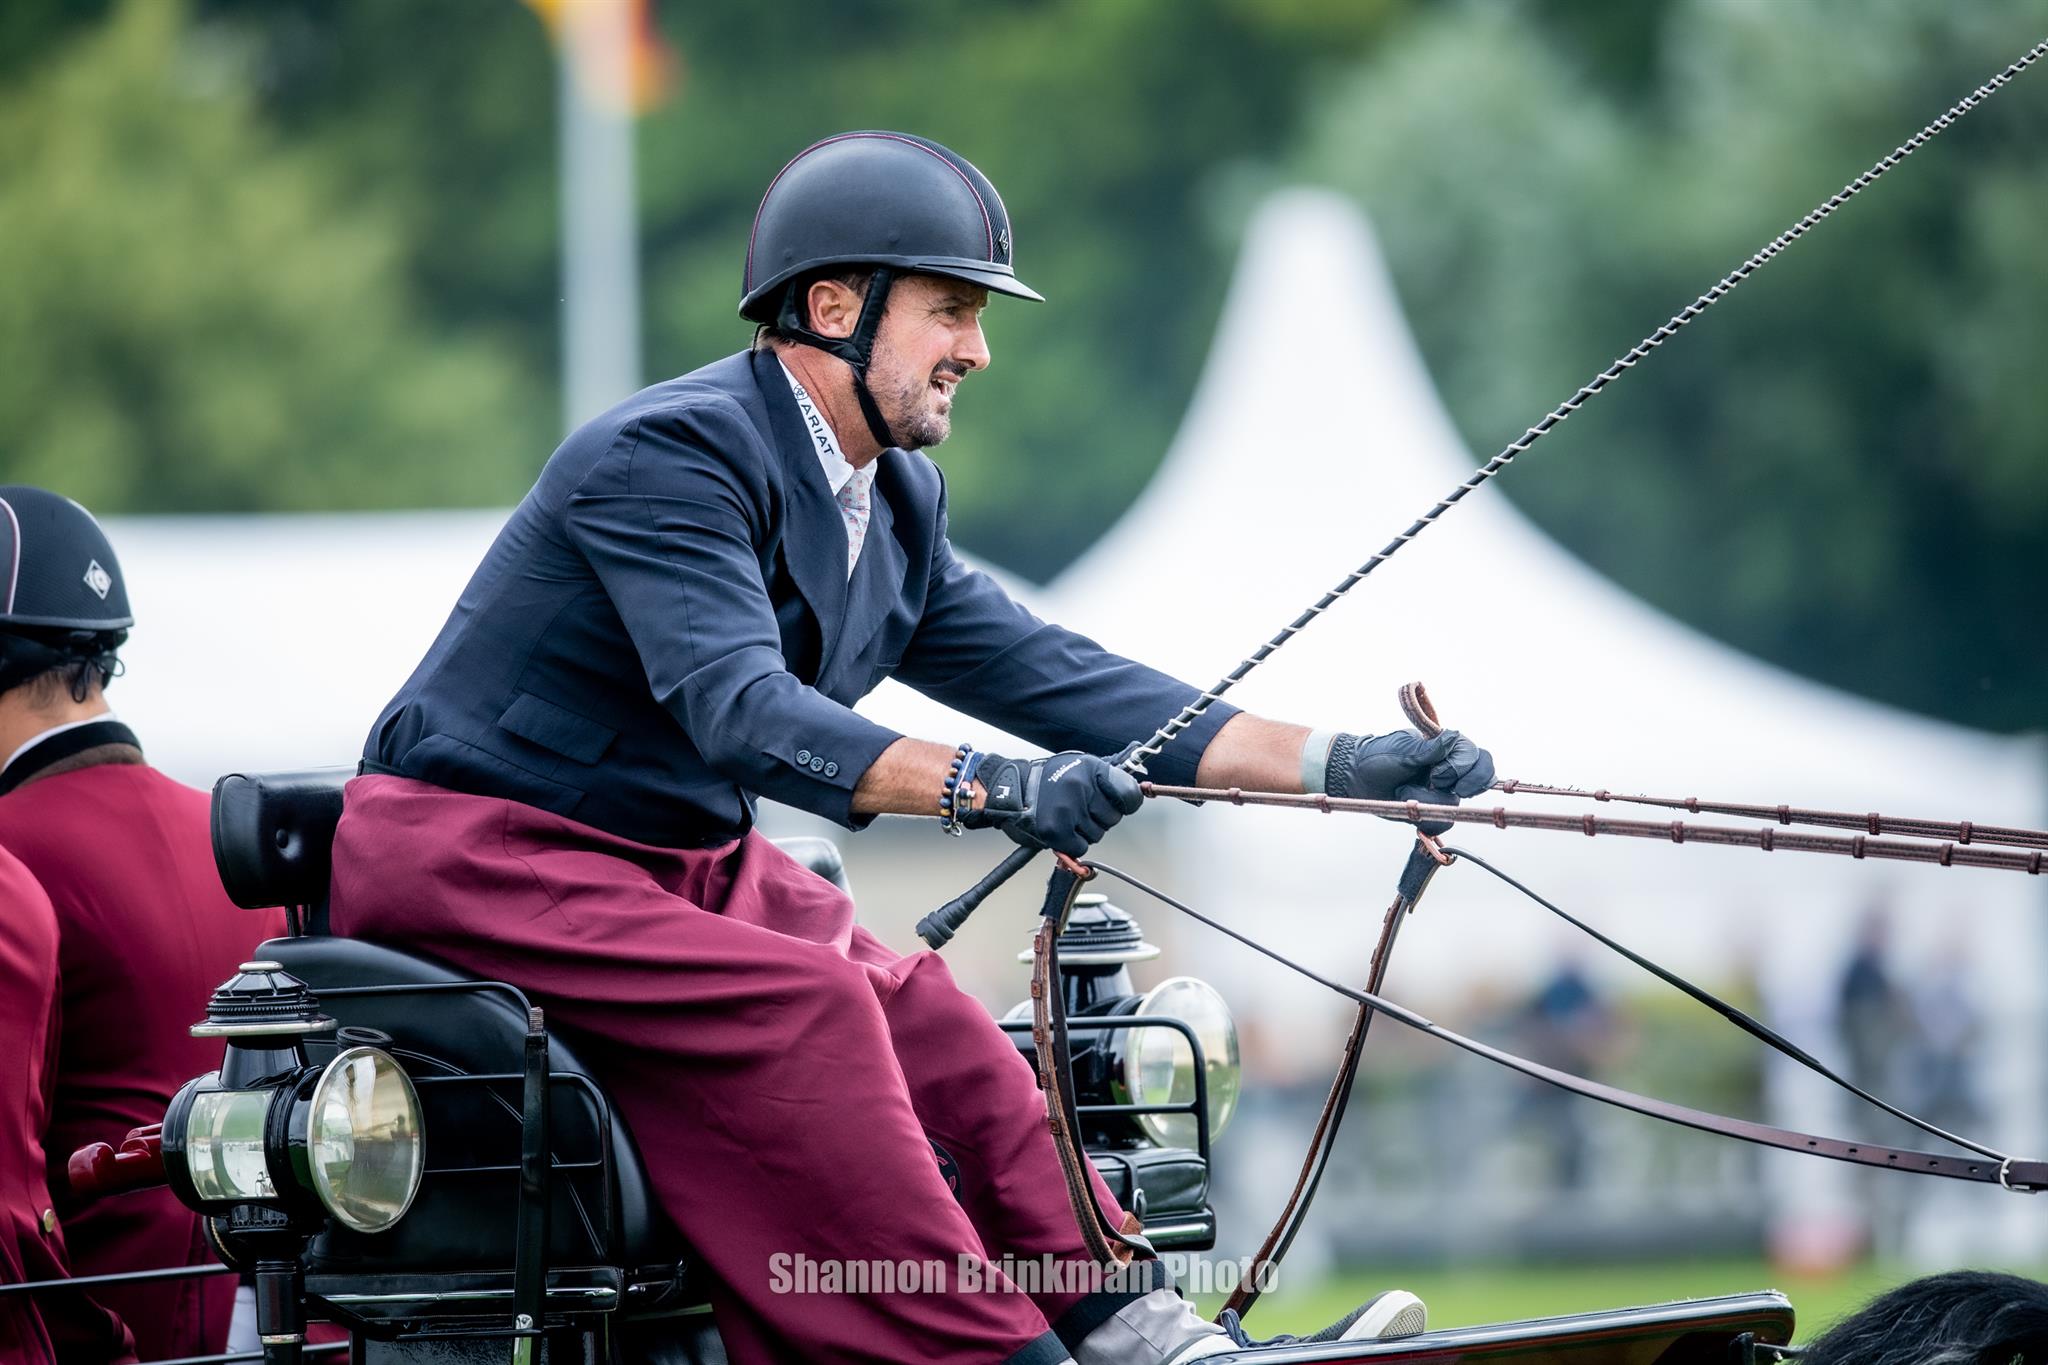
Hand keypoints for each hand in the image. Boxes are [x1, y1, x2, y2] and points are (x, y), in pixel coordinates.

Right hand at [962, 751, 1144, 856]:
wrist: (1011, 789)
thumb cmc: (1048, 780)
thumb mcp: (1080, 767)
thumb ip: (1107, 780)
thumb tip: (1138, 793)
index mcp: (1092, 769)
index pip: (1129, 794)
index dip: (1126, 803)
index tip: (1118, 805)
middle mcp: (1081, 787)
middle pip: (1113, 818)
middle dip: (1100, 818)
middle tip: (1080, 809)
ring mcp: (1069, 809)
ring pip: (1097, 834)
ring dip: (1085, 831)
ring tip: (1067, 816)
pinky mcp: (1056, 830)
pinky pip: (1080, 847)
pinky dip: (1072, 843)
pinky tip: (1062, 829)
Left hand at [1327, 729, 1494, 833]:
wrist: (1355, 780)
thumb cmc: (1376, 757)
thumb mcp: (1401, 750)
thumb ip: (1429, 749)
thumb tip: (1454, 736)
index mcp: (1446, 748)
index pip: (1476, 756)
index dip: (1463, 768)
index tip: (1438, 775)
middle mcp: (1450, 769)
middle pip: (1482, 778)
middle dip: (1462, 785)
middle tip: (1436, 782)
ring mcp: (1443, 791)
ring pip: (1456, 805)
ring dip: (1427, 801)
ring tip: (1403, 791)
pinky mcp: (1433, 811)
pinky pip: (1443, 822)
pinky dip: (1424, 818)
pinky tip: (1407, 806)